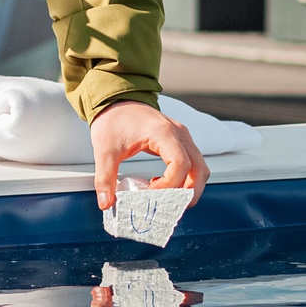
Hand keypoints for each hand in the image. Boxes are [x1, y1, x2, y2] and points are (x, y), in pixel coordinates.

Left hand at [90, 100, 208, 210]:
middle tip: (168, 206)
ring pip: (200, 167)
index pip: (181, 164)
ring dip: (190, 187)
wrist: (116, 100)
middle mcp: (178, 134)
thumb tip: (106, 203)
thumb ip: (105, 177)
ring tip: (168, 199)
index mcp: (163, 133)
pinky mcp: (180, 141)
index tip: (151, 193)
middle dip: (188, 193)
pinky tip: (165, 186)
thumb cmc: (113, 119)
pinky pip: (193, 163)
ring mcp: (182, 137)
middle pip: (199, 169)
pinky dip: (186, 179)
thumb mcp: (105, 149)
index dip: (170, 184)